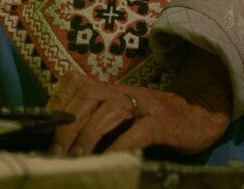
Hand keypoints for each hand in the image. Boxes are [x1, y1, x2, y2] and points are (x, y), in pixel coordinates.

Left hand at [48, 51, 232, 156]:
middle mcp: (124, 91)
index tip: (44, 127)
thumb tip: (63, 141)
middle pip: (87, 98)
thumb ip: (97, 119)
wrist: (199, 114)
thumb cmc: (154, 120)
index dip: (57, 102)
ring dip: (88, 136)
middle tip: (56, 152)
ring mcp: (144, 104)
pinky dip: (120, 145)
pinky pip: (137, 132)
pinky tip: (109, 159)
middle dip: (67, 125)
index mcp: (110, 88)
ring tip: (76, 157)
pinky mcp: (162, 122)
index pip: (75, 84)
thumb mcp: (122, 114)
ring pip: (108, 112)